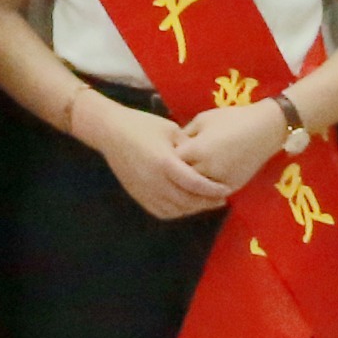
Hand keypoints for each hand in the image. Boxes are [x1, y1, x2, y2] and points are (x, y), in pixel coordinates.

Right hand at [91, 98, 228, 223]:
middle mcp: (155, 181)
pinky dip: (176, 211)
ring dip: (193, 208)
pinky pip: (161, 211)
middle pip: (187, 201)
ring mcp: (145, 191)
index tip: (227, 189)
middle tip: (221, 199)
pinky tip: (185, 205)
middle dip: (207, 202)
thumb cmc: (142, 125)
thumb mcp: (170, 129)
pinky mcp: (138, 195)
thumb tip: (203, 159)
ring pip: (175, 209)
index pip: (195, 184)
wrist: (110, 132)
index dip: (213, 189)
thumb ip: (188, 147)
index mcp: (165, 162)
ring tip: (205, 202)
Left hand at [175, 94, 288, 192]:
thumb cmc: (231, 118)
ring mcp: (220, 180)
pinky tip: (204, 181)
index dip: (169, 156)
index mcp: (197, 149)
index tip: (170, 151)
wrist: (264, 128)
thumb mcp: (203, 119)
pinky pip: (212, 193)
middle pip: (181, 178)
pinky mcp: (232, 187)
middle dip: (178, 172)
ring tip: (189, 173)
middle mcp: (207, 168)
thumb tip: (172, 145)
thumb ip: (185, 134)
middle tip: (177, 165)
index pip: (172, 160)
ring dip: (191, 183)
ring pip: (196, 189)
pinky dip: (206, 189)